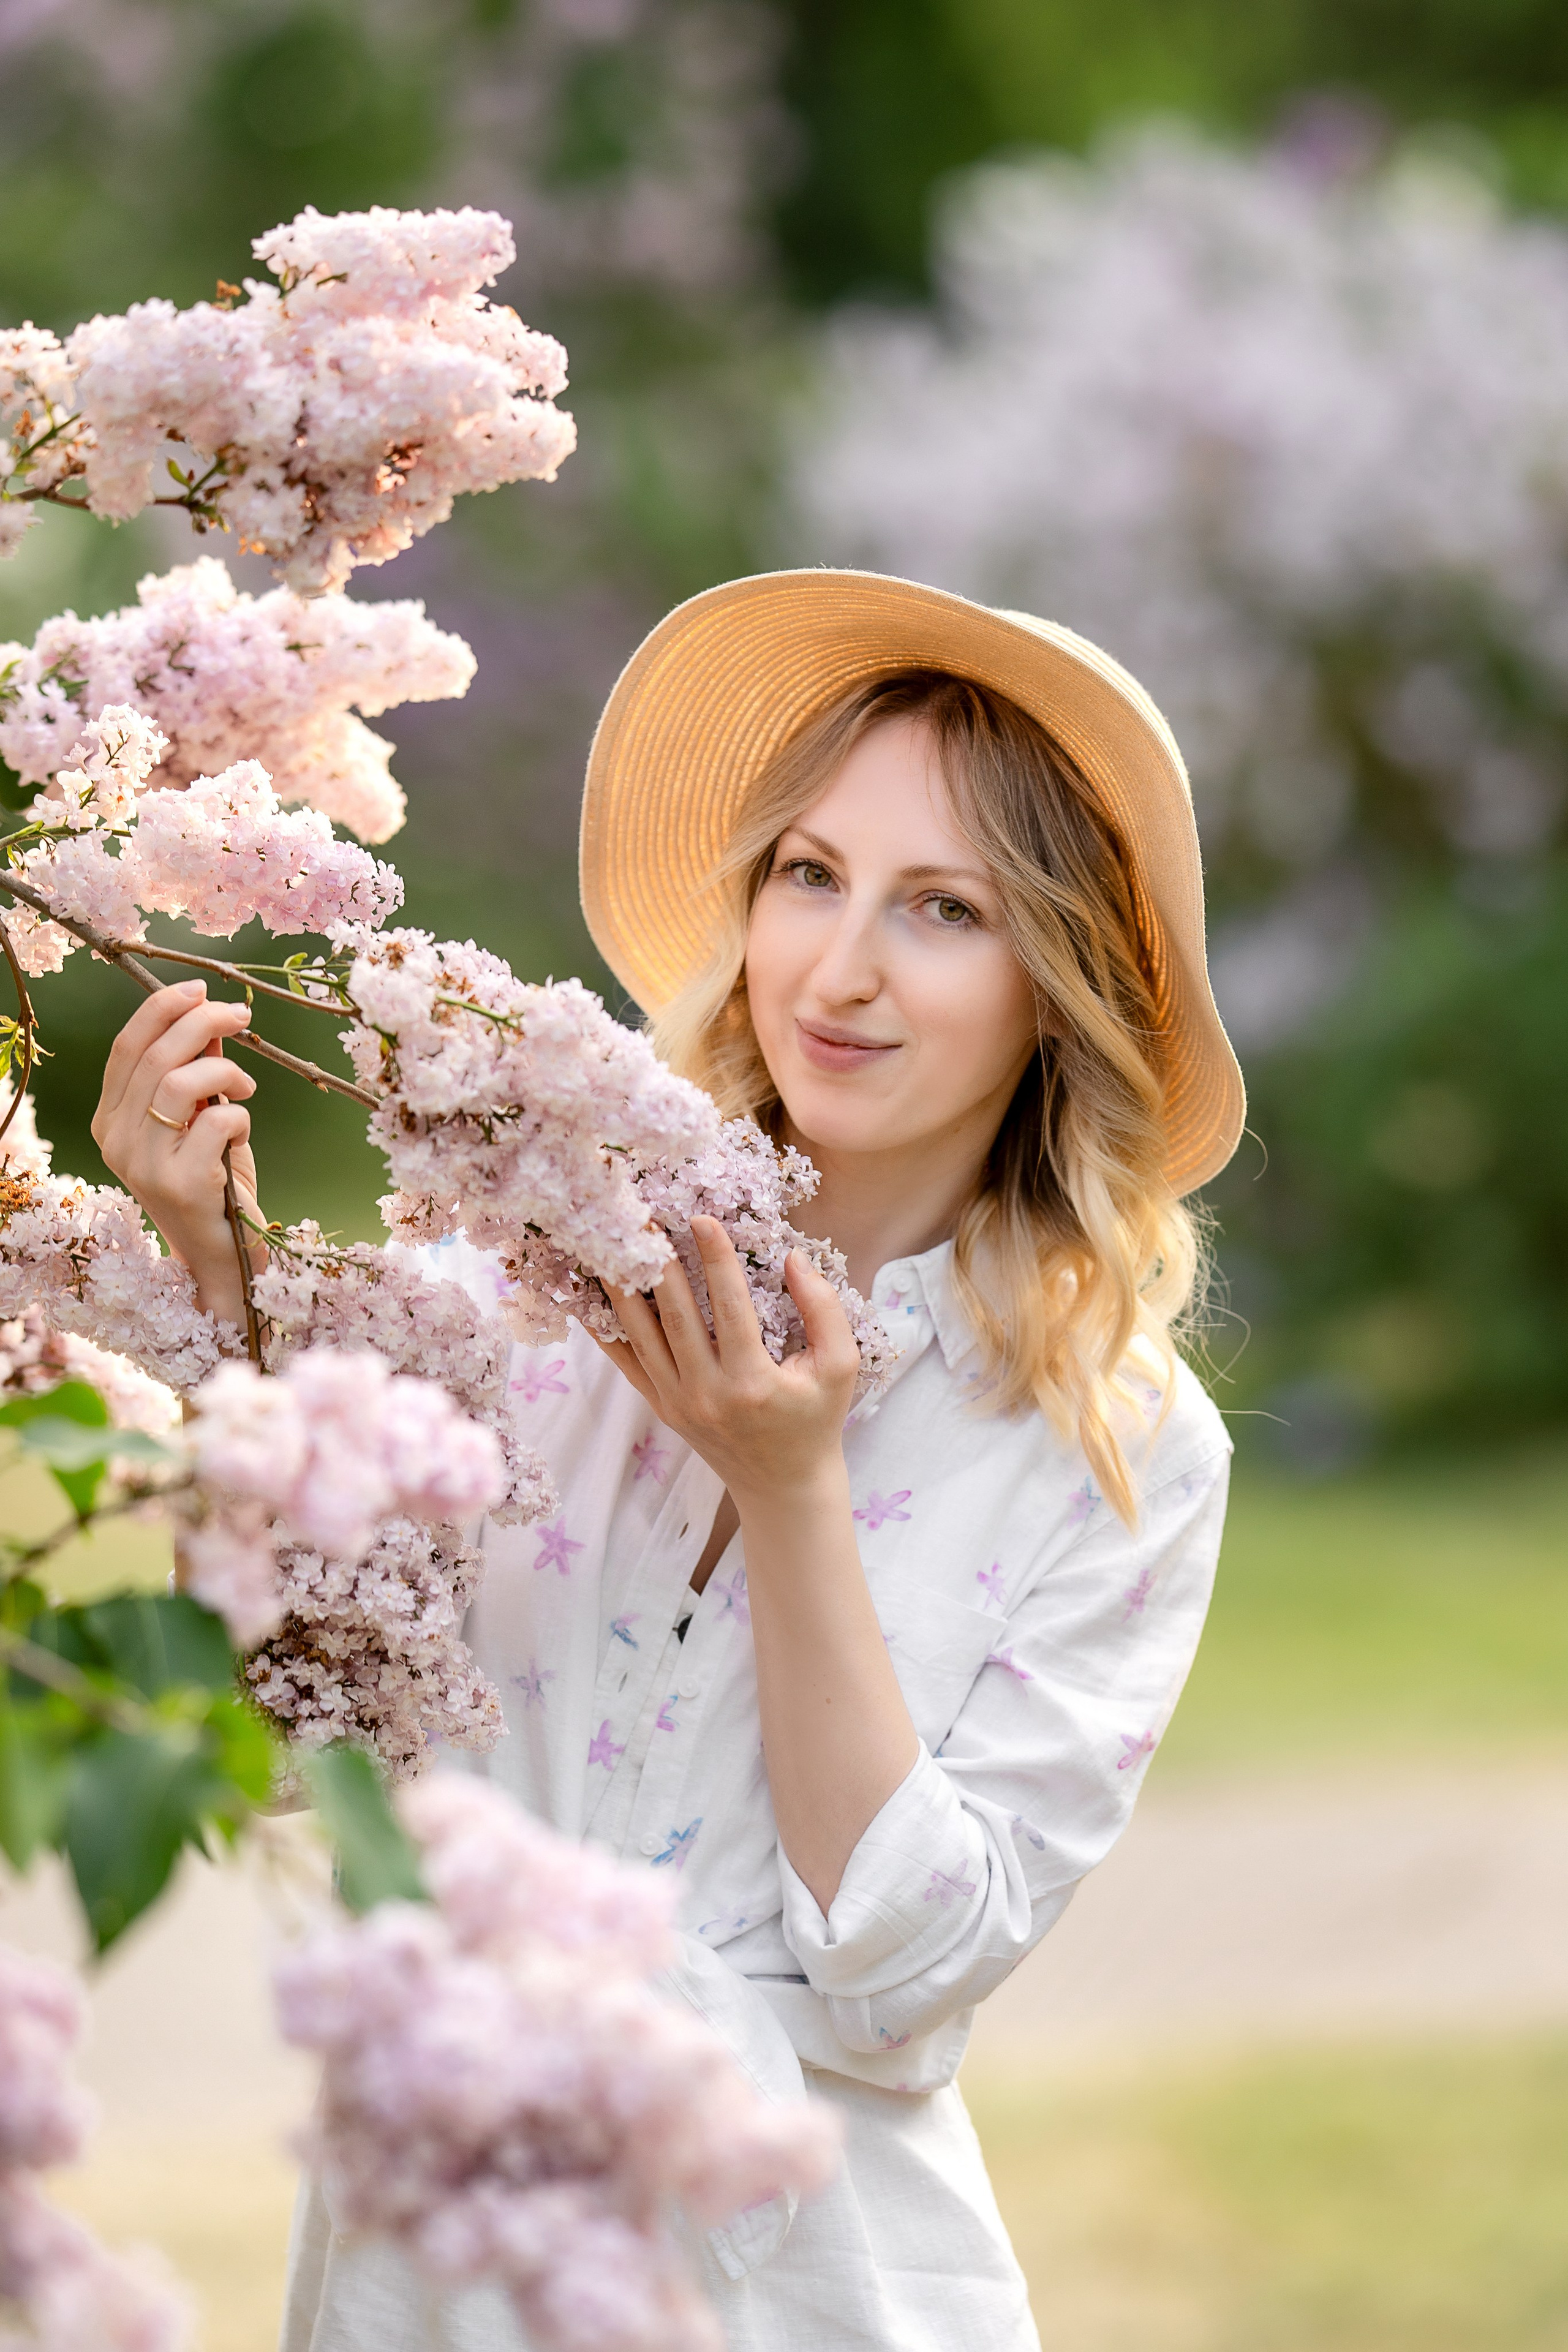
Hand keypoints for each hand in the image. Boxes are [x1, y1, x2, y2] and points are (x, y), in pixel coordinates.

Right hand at [92, 980, 262, 1322]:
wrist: (225, 1259)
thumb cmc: (214, 1184)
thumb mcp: (201, 1120)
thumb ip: (198, 1073)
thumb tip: (210, 1017)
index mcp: (110, 1121)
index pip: (125, 1049)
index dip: (160, 1009)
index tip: (199, 987)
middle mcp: (115, 1142)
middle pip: (154, 1057)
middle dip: (201, 1022)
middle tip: (240, 1015)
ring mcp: (143, 1166)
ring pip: (178, 1083)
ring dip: (224, 1071)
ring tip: (246, 1086)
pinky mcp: (180, 1185)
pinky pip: (216, 1122)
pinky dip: (240, 1117)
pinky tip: (240, 1136)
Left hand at [599, 1217, 859, 1508]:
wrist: (783, 1486)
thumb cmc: (815, 1421)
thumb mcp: (840, 1367)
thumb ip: (824, 1309)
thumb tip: (792, 1257)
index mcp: (752, 1381)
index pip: (729, 1305)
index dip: (715, 1257)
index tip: (701, 1217)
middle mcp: (707, 1393)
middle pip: (674, 1315)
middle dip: (660, 1262)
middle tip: (645, 1217)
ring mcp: (678, 1402)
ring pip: (640, 1336)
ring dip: (625, 1287)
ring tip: (614, 1243)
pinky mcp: (662, 1407)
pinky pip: (627, 1362)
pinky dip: (606, 1328)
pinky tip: (591, 1294)